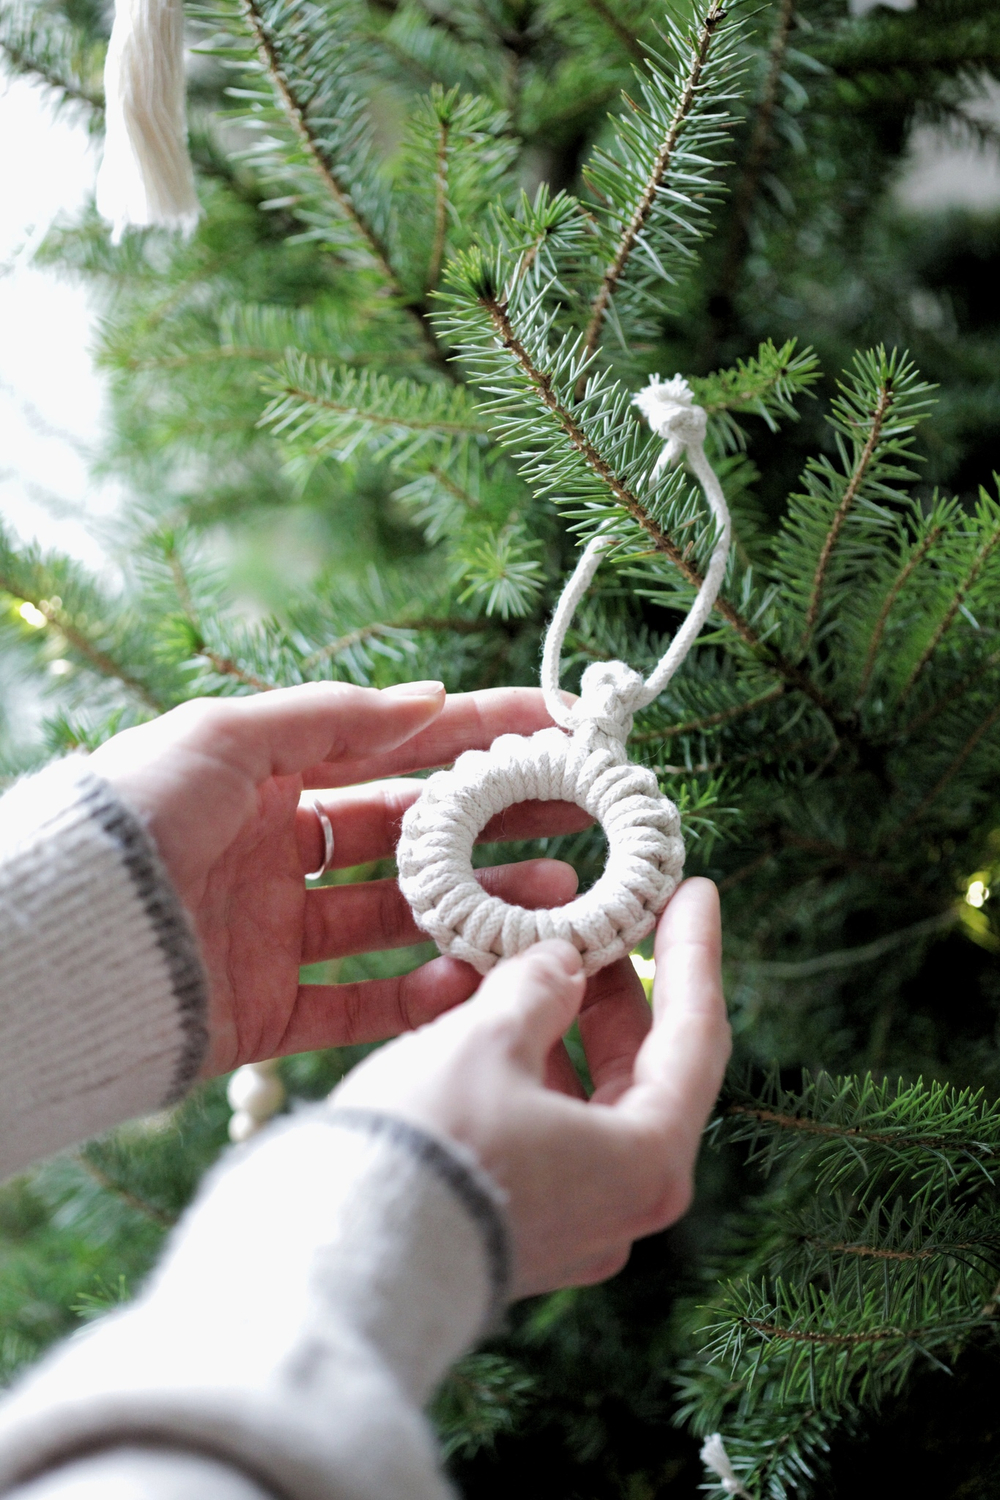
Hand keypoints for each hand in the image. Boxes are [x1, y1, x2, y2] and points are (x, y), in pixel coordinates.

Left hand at [88, 682, 591, 1076]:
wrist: (60, 940)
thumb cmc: (136, 817)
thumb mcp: (229, 737)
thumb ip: (334, 718)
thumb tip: (432, 700)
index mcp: (265, 782)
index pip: (391, 752)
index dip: (471, 738)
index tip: (552, 731)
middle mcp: (276, 856)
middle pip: (408, 838)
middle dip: (493, 827)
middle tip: (577, 822)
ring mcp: (274, 936)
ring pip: (398, 924)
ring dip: (476, 911)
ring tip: (555, 903)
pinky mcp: (265, 1013)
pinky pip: (357, 1007)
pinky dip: (417, 998)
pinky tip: (477, 981)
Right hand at [331, 877, 729, 1295]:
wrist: (338, 1260)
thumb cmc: (430, 1144)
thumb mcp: (488, 1039)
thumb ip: (538, 988)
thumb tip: (559, 965)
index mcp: (646, 1160)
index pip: (694, 1035)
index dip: (691, 952)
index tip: (695, 891)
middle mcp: (623, 1204)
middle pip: (646, 1072)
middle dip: (619, 991)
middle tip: (601, 923)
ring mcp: (573, 1227)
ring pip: (589, 1102)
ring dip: (564, 1029)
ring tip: (529, 964)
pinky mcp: (521, 1234)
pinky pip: (548, 1133)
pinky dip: (532, 1072)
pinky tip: (491, 1025)